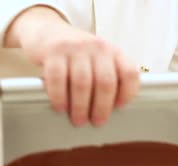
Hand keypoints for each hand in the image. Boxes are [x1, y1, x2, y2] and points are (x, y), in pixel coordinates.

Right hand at [5, 6, 139, 126]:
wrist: (48, 32)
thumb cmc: (76, 55)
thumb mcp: (98, 61)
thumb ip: (108, 79)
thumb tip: (110, 111)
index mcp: (113, 52)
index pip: (129, 73)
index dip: (127, 93)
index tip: (119, 108)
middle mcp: (97, 47)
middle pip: (105, 82)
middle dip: (101, 107)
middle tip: (96, 122)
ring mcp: (75, 47)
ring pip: (82, 83)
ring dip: (80, 106)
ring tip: (78, 120)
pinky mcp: (54, 51)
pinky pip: (58, 79)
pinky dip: (60, 97)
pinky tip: (60, 107)